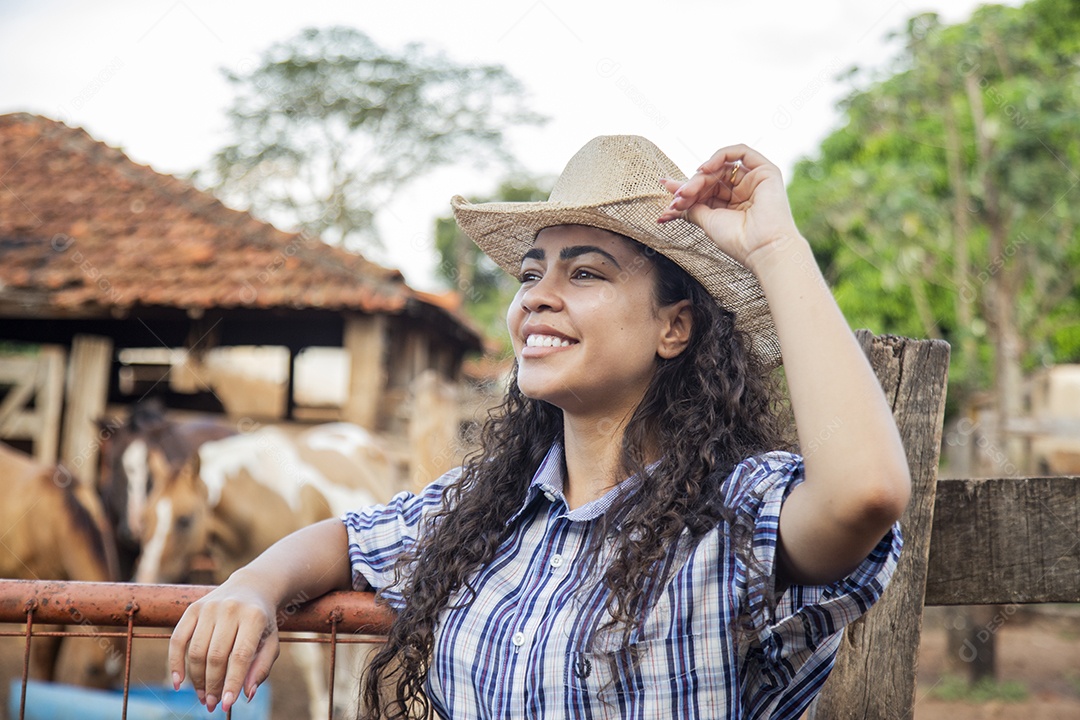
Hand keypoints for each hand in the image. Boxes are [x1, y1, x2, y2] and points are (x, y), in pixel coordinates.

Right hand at [169, 578, 279, 713]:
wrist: (251, 587)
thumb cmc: (262, 622)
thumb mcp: (271, 642)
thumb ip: (262, 667)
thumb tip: (246, 694)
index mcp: (254, 616)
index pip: (240, 656)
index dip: (232, 682)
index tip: (226, 705)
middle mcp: (230, 609)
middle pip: (216, 656)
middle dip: (213, 685)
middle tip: (212, 705)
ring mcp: (209, 607)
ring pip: (196, 652)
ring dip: (197, 680)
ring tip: (203, 696)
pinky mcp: (192, 609)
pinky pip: (177, 640)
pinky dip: (175, 663)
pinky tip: (179, 682)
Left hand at [658, 144, 799, 269]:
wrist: (761, 247)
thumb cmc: (736, 239)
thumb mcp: (706, 220)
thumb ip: (691, 206)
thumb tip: (673, 193)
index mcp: (731, 205)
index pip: (705, 190)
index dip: (686, 191)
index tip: (667, 196)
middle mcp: (743, 191)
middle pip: (710, 178)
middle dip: (690, 186)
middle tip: (677, 198)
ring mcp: (754, 180)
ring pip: (720, 167)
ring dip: (699, 176)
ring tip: (687, 192)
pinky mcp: (765, 171)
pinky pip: (740, 152)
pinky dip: (719, 156)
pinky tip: (704, 169)